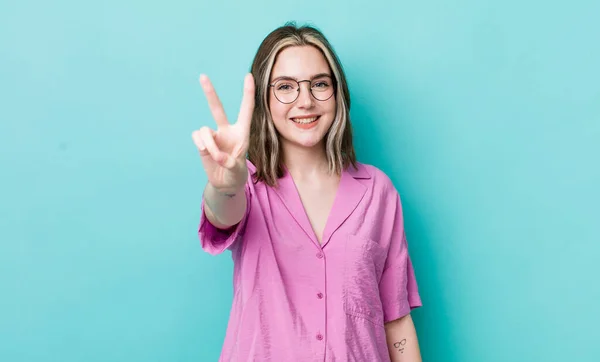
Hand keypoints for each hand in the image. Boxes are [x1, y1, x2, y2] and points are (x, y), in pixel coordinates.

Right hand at [192, 73, 254, 192]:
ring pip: (205, 131)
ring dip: (208, 145)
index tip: (248, 76)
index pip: (246, 109)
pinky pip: (197, 137)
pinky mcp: (202, 142)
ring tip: (215, 157)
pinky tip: (205, 153)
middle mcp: (227, 130)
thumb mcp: (237, 169)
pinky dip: (201, 145)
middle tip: (202, 76)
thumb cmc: (236, 173)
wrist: (225, 182)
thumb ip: (229, 162)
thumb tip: (215, 155)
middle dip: (210, 93)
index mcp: (242, 132)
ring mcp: (213, 135)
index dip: (248, 93)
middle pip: (217, 108)